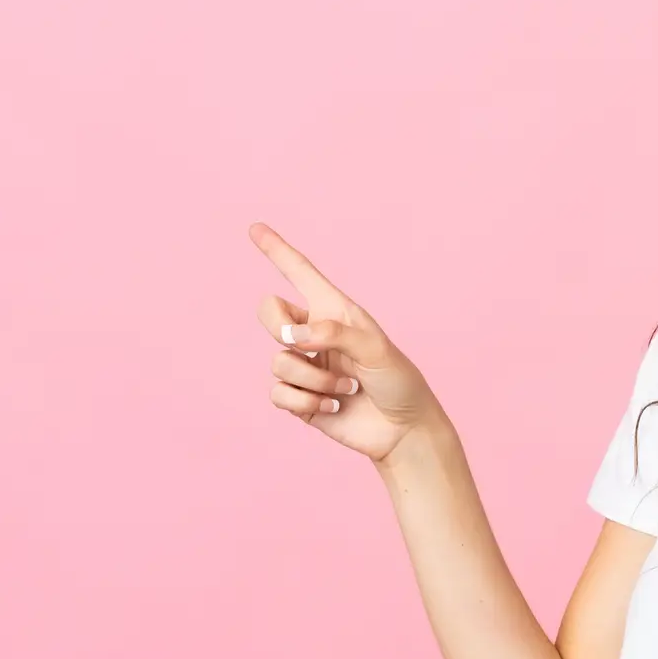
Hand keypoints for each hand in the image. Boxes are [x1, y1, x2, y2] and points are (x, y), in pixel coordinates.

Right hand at [249, 222, 444, 463]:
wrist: (403, 430)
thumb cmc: (398, 381)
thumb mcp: (376, 349)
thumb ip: (335, 333)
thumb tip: (292, 337)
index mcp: (335, 311)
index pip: (300, 273)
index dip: (277, 250)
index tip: (254, 228)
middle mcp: (315, 334)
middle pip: (268, 312)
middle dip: (278, 327)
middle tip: (301, 345)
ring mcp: (306, 366)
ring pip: (278, 362)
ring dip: (314, 380)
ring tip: (346, 389)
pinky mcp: (300, 398)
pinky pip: (279, 393)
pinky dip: (306, 403)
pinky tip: (334, 409)